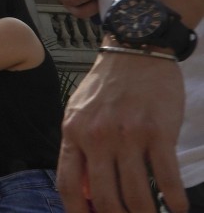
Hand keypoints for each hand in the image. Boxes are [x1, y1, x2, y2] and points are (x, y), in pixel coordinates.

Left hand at [57, 52, 187, 212]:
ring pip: (136, 194)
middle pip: (105, 198)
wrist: (135, 51)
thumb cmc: (106, 86)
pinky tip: (179, 208)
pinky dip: (175, 200)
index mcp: (73, 132)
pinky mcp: (158, 133)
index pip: (68, 185)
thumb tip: (85, 191)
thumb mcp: (78, 113)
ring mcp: (128, 136)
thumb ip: (77, 147)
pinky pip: (166, 177)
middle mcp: (97, 137)